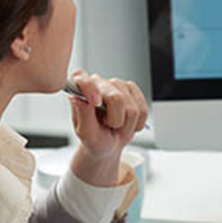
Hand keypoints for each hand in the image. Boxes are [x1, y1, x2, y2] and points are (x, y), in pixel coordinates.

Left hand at [67, 70, 147, 186]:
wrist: (108, 144)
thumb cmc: (94, 137)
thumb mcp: (85, 131)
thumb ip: (83, 113)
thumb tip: (78, 98)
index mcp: (79, 89)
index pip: (82, 78)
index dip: (91, 89)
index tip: (96, 103)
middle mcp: (98, 82)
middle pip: (116, 98)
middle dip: (115, 120)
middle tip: (108, 125)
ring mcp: (117, 84)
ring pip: (132, 108)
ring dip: (126, 124)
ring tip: (117, 126)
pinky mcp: (132, 89)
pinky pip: (143, 110)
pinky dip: (137, 123)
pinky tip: (127, 123)